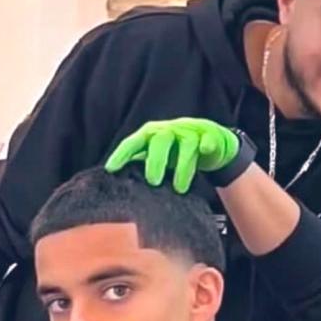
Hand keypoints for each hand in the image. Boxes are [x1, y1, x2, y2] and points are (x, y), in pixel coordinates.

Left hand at [105, 117, 238, 193]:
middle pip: (159, 141)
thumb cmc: (174, 152)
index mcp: (150, 135)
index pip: (133, 143)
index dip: (121, 155)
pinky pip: (208, 140)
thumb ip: (138, 166)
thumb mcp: (154, 157)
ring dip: (182, 167)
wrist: (208, 140)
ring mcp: (189, 132)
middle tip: (153, 182)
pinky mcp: (209, 136)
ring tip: (179, 189)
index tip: (111, 169)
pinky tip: (205, 151)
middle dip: (156, 161)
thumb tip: (116, 186)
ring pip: (186, 145)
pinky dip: (207, 145)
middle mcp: (167, 131)